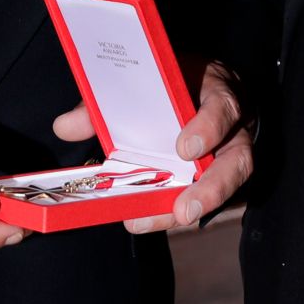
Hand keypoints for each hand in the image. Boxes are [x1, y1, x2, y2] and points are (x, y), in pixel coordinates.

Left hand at [51, 61, 254, 232]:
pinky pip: (214, 197)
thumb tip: (65, 126)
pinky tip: (152, 218)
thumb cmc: (170, 84)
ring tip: (170, 222)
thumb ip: (107, 103)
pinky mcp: (223, 174)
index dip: (208, 128)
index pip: (222, 106)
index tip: (183, 148)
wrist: (201, 85)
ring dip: (199, 206)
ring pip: (230, 185)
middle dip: (213, 188)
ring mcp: (233, 153)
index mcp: (214, 91)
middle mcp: (233, 126)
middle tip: (183, 211)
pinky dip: (184, 209)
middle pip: (238, 160)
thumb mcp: (143, 82)